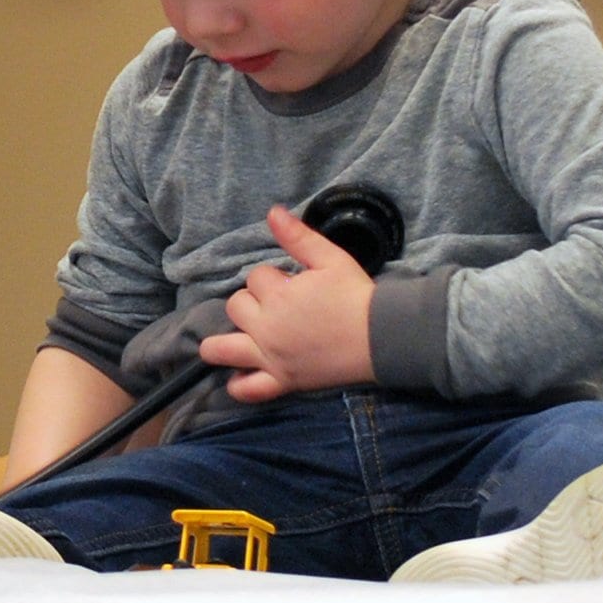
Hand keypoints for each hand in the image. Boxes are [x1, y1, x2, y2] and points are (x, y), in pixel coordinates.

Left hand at [196, 205, 376, 401]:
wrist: (381, 337)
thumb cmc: (356, 296)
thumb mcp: (331, 258)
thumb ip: (298, 237)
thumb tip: (272, 212)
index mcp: (277, 295)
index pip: (255, 277)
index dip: (271, 276)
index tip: (292, 282)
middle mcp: (266, 327)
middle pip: (235, 307)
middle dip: (251, 302)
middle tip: (275, 306)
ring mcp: (270, 357)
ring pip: (222, 349)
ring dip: (221, 342)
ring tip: (237, 337)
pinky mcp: (281, 382)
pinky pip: (247, 390)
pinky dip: (238, 385)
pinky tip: (239, 376)